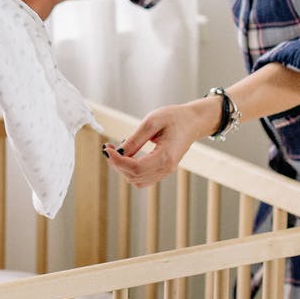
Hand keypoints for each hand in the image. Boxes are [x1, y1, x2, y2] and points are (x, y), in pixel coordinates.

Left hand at [103, 97, 220, 188]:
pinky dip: (131, 170)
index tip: (107, 149)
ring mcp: (165, 171)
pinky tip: (127, 156)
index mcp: (165, 156)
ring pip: (137, 180)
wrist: (193, 122)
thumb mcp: (152, 122)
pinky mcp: (163, 170)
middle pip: (134, 176)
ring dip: (123, 168)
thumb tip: (118, 152)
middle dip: (117, 164)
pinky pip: (142, 178)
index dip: (118, 161)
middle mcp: (166, 168)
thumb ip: (135, 139)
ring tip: (117, 151)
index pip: (136, 168)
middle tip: (109, 148)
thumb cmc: (175, 118)